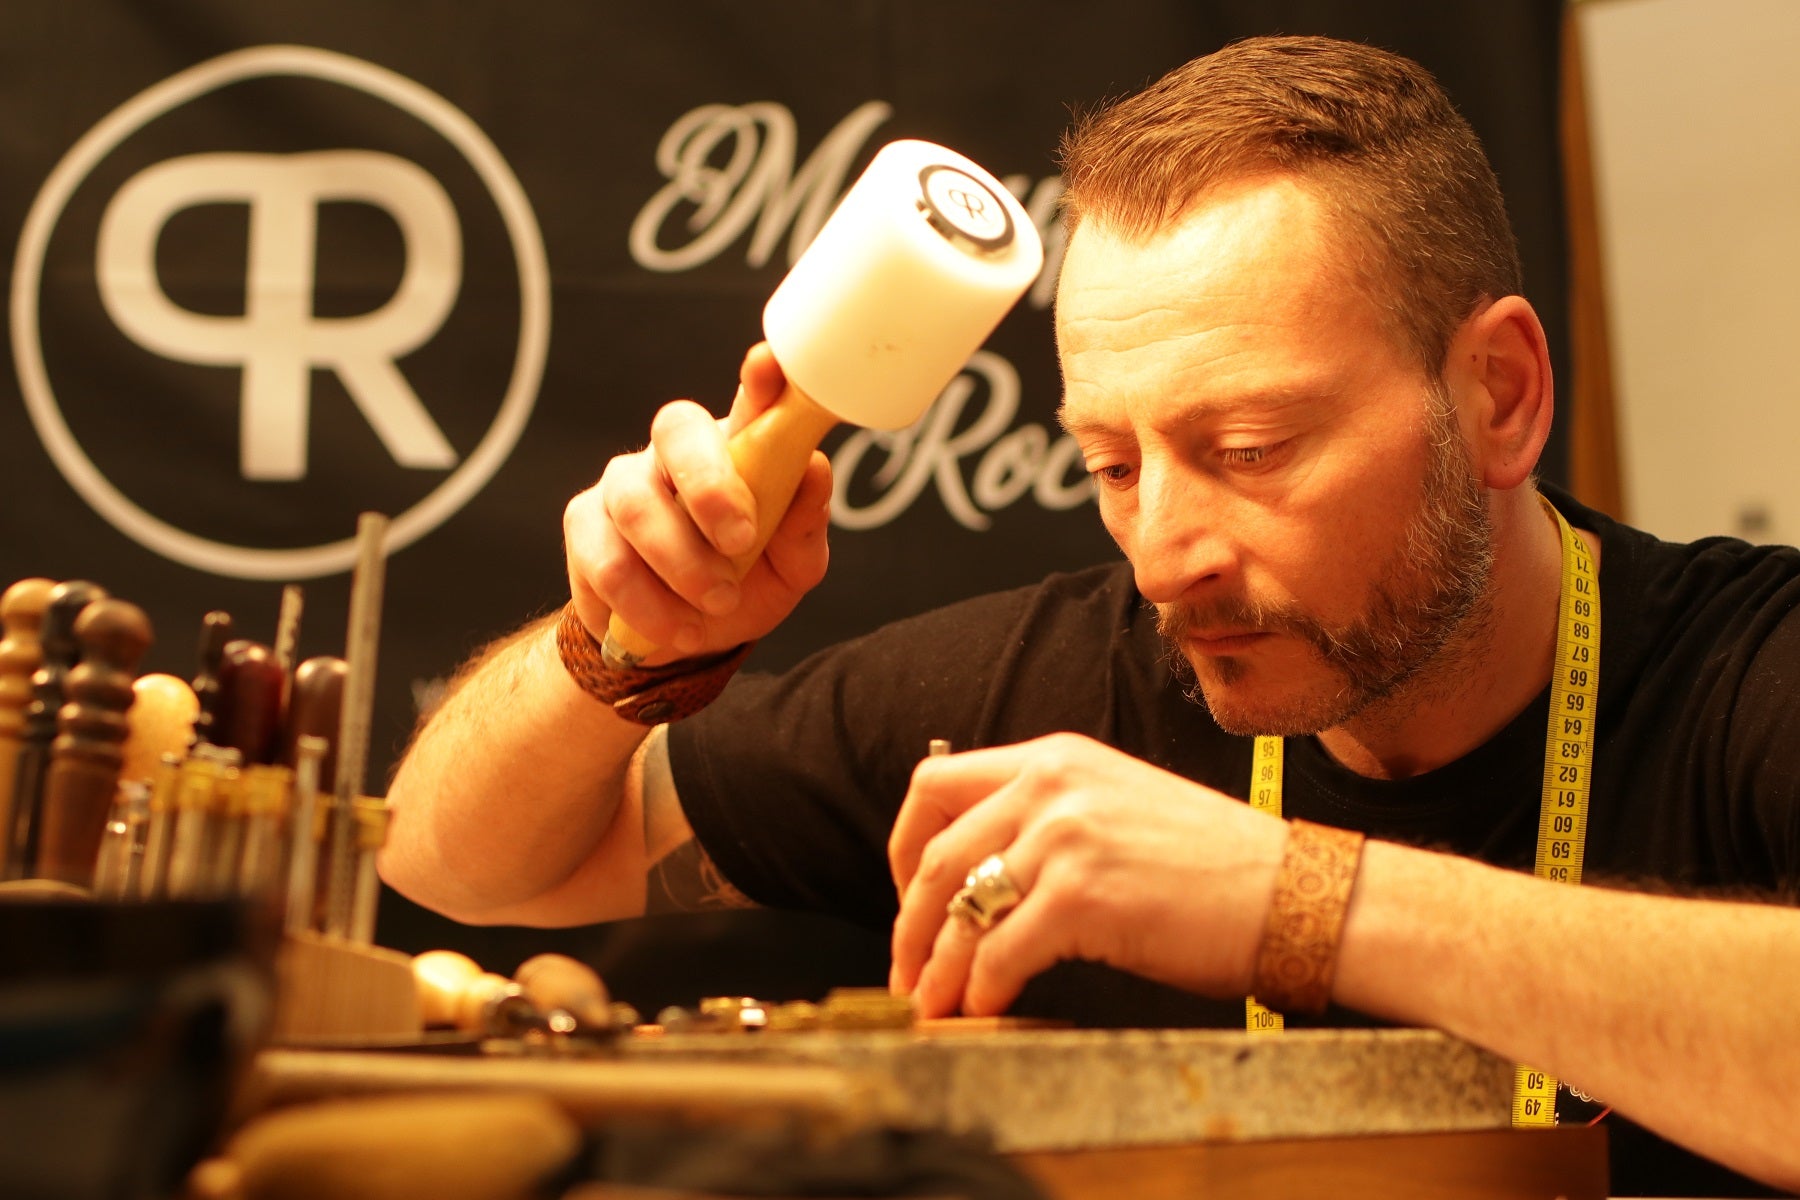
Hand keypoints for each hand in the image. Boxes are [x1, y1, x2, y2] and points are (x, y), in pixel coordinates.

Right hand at [564, 344, 832, 661]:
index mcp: (737, 448)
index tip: (767, 367)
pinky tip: (678, 628)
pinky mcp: (583, 526)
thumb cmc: (744, 583)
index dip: (759, 381)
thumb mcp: (790, 567)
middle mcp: (675, 453)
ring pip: (639, 507)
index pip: (749, 399)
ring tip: (717, 604)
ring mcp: (624, 484)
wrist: (681, 640)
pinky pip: (608, 561)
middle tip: (741, 542)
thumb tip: (816, 470)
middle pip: (676, 432)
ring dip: (683, 566)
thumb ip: (803, 525)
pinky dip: (649, 604)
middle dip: (709, 486)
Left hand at [888, 733, 1288, 1017]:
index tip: (911, 899)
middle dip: (910, 925)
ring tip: (936, 1006)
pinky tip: (988, 1008)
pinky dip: (981, 989)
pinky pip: (998, 951)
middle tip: (909, 972)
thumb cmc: (1219, 869)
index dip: (905, 849)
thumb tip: (978, 880)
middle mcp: (1052, 784)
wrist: (1298, 895)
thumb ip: (1048, 821)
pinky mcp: (1083, 894)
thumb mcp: (1118, 808)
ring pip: (957, 909)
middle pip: (934, 854)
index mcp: (1056, 757)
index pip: (935, 785)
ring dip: (936, 969)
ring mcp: (1066, 836)